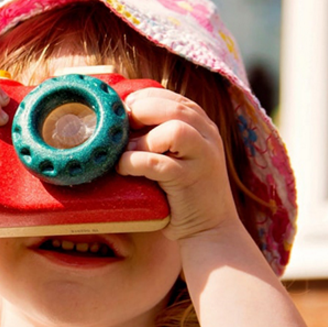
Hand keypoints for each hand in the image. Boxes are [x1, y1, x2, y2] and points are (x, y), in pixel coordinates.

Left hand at [117, 88, 239, 240]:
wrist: (210, 230)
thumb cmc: (182, 192)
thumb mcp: (175, 155)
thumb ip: (157, 135)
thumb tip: (117, 122)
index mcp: (201, 124)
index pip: (169, 96)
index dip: (141, 100)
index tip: (122, 115)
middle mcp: (207, 135)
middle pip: (171, 106)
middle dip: (140, 114)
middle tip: (120, 133)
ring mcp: (203, 156)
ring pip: (174, 128)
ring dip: (142, 139)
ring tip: (126, 154)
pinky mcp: (191, 179)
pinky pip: (159, 162)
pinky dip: (135, 162)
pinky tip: (124, 169)